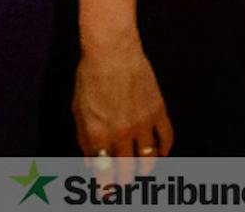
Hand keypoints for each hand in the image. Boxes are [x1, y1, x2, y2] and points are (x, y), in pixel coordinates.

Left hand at [74, 36, 170, 178]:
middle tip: (123, 186)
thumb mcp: (78, 109)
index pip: (103, 169)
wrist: (112, 52)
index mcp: (98, 132)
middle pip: (127, 167)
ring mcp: (143, 123)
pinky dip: (165, 150)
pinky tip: (160, 154)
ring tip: (141, 173)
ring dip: (145, 170)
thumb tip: (90, 160)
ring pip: (149, 158)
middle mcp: (121, 132)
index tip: (105, 193)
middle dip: (124, 181)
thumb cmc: (89, 76)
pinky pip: (167, 139)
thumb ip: (85, 137)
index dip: (104, 184)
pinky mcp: (159, 112)